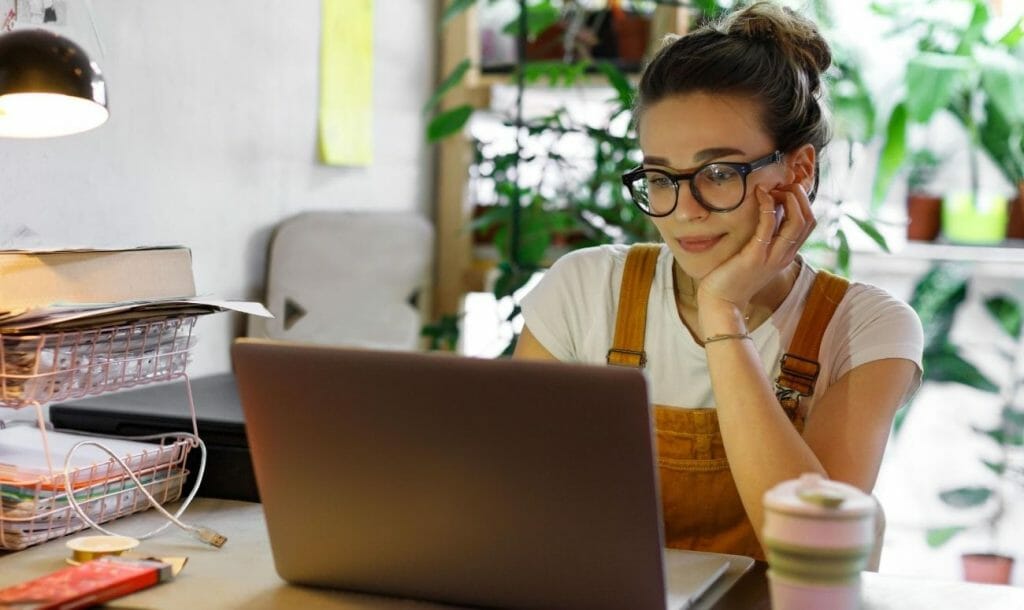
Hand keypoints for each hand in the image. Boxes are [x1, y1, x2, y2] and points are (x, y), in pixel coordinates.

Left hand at [696, 182, 815, 331]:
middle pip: (808, 219)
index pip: (809, 223)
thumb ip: (765, 238)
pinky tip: (759, 195)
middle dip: (799, 196)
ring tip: (773, 187)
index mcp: (786, 254)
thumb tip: (767, 211)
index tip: (784, 189)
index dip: (802, 201)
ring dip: (789, 198)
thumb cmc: (733, 277)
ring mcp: (772, 257)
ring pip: (797, 222)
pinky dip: (768, 206)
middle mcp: (784, 256)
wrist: (721, 302)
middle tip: (781, 185)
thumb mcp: (755, 255)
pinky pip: (769, 225)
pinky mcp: (755, 256)